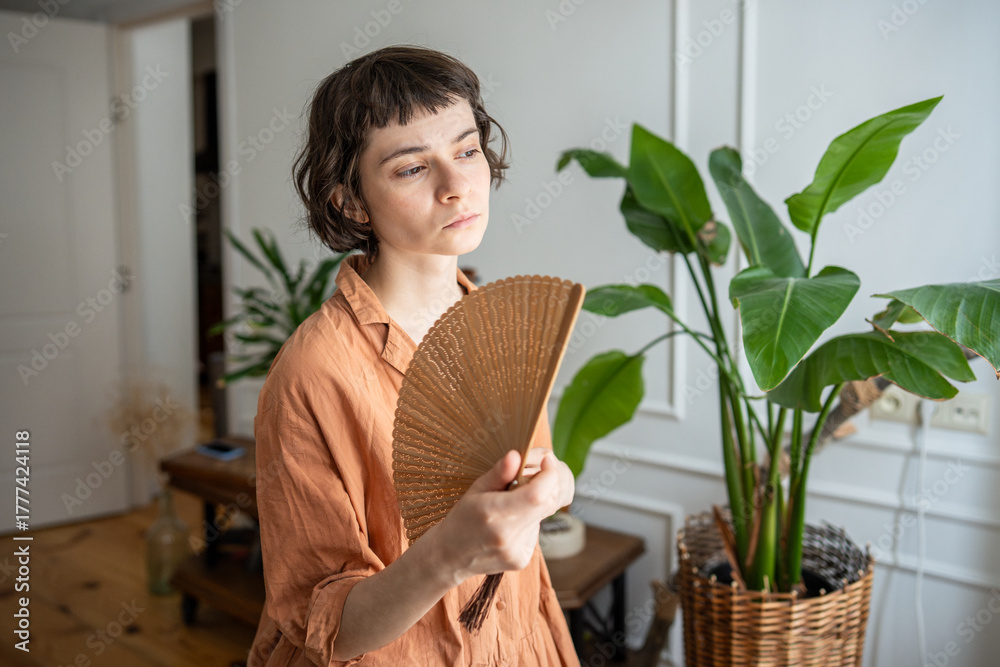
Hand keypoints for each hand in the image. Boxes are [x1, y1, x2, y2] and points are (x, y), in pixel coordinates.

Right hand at [427, 449, 574, 583]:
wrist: (450, 555)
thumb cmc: (462, 518)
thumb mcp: (476, 490)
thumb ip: (499, 473)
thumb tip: (517, 455)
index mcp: (494, 514)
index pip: (537, 494)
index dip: (548, 475)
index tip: (546, 461)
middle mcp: (508, 536)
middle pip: (547, 504)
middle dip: (547, 486)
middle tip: (530, 478)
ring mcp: (516, 551)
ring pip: (542, 516)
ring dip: (534, 505)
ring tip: (509, 506)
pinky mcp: (521, 560)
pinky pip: (535, 530)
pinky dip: (529, 521)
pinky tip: (509, 523)